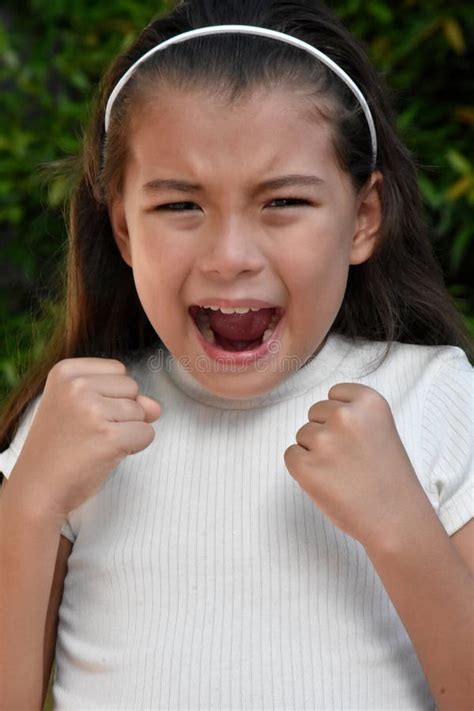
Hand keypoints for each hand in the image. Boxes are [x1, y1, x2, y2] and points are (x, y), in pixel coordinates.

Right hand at [8, 358, 161, 519]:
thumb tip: (155, 406)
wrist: (37, 490)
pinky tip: (105, 455)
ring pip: (142, 412)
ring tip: (94, 443)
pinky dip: (134, 447)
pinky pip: (146, 434)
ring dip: (126, 431)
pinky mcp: (109, 437)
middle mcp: (77, 386)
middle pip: (132, 388)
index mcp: (65, 371)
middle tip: (88, 432)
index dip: (110, 396)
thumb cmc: (59, 448)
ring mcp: (92, 411)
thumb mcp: (81, 409)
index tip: (82, 415)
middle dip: (120, 412)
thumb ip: (121, 397)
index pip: (118, 370)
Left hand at [283, 383, 425, 549]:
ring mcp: (325, 440)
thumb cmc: (388, 478)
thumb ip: (354, 414)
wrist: (396, 519)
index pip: (335, 394)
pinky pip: (291, 455)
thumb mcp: (381, 429)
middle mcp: (346, 415)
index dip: (342, 419)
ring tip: (342, 474)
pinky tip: (327, 482)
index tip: (358, 438)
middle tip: (350, 460)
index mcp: (369, 402)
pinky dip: (302, 470)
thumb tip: (319, 414)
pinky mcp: (306, 466)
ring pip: (303, 435)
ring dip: (315, 452)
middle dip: (327, 433)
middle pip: (315, 413)